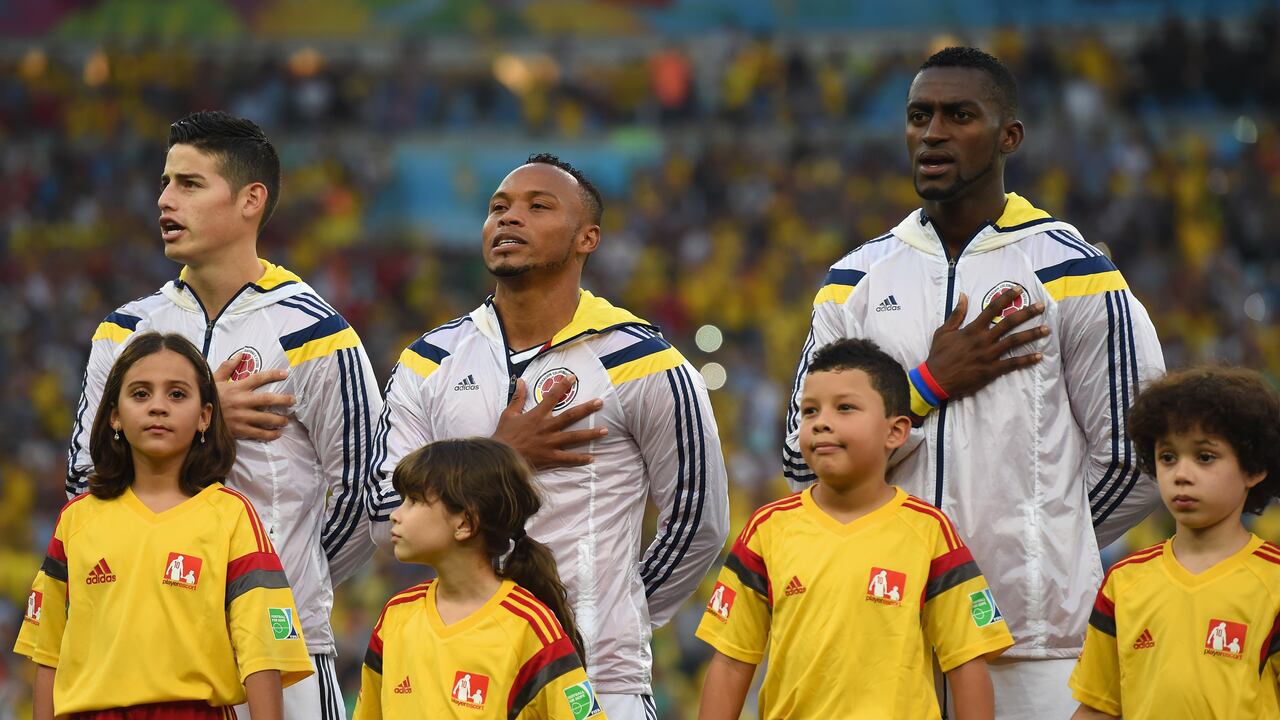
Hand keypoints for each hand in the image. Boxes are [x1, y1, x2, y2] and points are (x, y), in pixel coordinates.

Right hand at [213, 354, 294, 440]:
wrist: (195, 417)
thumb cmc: (207, 397)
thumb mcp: (214, 380)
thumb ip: (227, 367)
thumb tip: (240, 355)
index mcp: (237, 387)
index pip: (258, 378)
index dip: (273, 375)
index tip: (286, 374)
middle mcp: (241, 401)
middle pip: (267, 399)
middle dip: (283, 400)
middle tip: (293, 401)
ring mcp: (241, 417)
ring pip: (266, 418)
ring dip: (279, 419)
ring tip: (287, 420)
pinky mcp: (239, 430)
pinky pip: (258, 433)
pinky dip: (270, 434)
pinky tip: (277, 433)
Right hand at [492, 376, 606, 469]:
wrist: (499, 457)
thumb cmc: (504, 436)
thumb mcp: (508, 414)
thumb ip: (517, 398)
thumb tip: (521, 380)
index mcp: (537, 415)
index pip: (552, 396)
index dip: (563, 385)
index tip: (573, 378)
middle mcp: (547, 427)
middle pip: (570, 416)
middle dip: (586, 408)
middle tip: (600, 402)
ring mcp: (550, 443)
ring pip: (574, 437)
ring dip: (590, 434)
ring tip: (605, 430)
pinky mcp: (550, 458)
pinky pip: (568, 459)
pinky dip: (580, 459)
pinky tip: (592, 458)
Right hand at [923, 290, 1048, 399]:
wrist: (936, 379)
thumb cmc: (939, 355)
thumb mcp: (943, 332)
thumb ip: (956, 314)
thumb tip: (964, 296)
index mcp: (972, 329)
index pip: (992, 309)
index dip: (1006, 298)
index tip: (1019, 290)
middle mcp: (983, 340)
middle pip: (1009, 323)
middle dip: (1026, 313)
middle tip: (1041, 306)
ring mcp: (989, 355)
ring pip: (1014, 342)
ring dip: (1032, 334)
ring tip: (1047, 329)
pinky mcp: (991, 370)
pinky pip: (1012, 364)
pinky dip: (1026, 360)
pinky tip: (1039, 356)